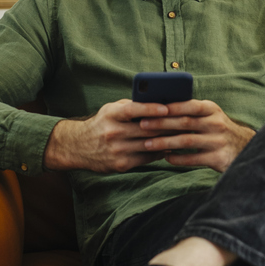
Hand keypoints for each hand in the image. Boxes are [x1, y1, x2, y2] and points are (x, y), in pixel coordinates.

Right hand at [44, 99, 170, 172]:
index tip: (167, 107)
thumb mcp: (111, 109)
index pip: (132, 110)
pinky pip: (146, 158)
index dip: (150, 108)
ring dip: (167, 140)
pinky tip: (169, 148)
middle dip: (167, 126)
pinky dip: (159, 153)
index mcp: (111, 115)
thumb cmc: (102, 123)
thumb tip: (158, 100)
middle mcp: (113, 132)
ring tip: (182, 135)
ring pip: (149, 145)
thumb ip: (131, 105)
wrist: (78, 147)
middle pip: (146, 129)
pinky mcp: (121, 165)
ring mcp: (117, 150)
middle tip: (185, 122)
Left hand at [137, 99, 254, 172]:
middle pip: (185, 122)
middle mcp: (216, 123)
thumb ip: (190, 112)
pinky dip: (178, 159)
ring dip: (165, 142)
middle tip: (142, 125)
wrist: (244, 148)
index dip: (170, 107)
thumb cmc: (217, 129)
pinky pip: (193, 159)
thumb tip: (158, 107)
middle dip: (161, 123)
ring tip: (148, 144)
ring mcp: (218, 141)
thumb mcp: (209, 115)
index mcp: (212, 109)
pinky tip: (166, 158)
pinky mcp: (218, 158)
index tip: (150, 108)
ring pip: (186, 141)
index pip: (189, 105)